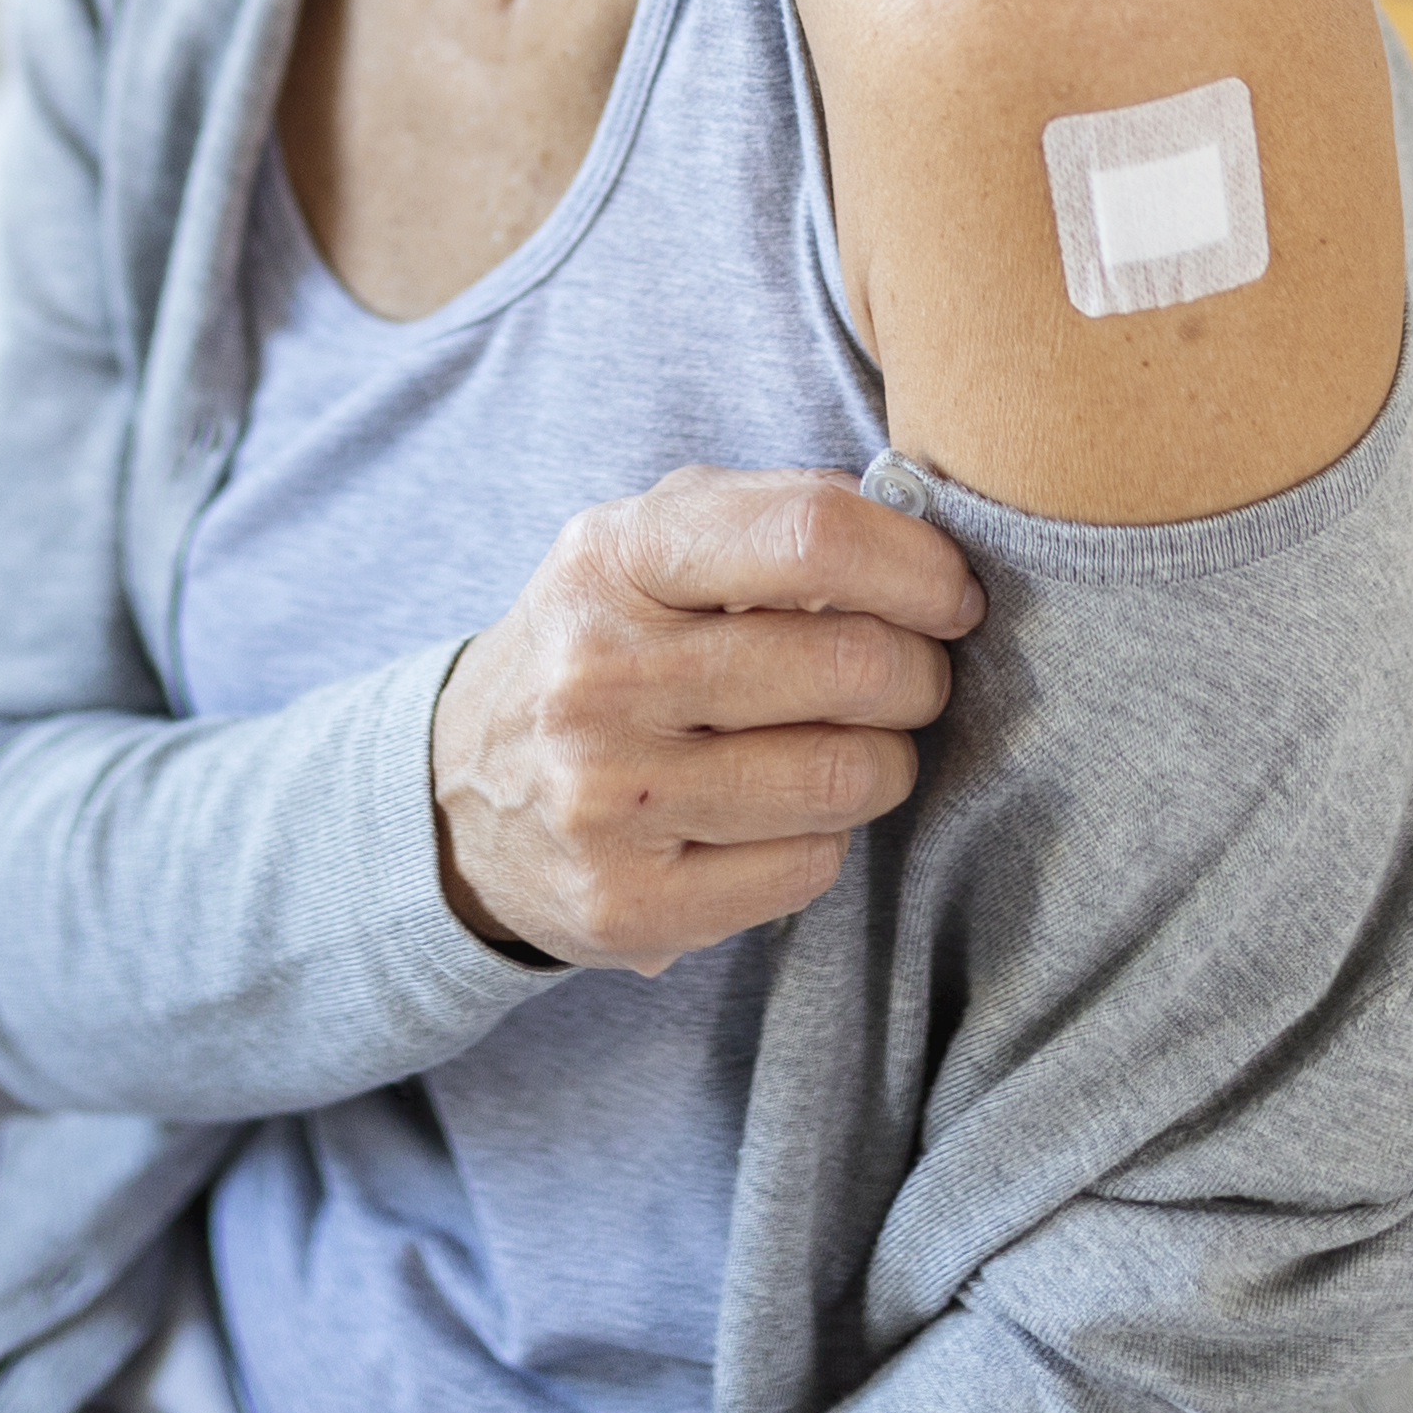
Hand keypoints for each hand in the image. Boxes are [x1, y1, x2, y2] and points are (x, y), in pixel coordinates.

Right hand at [428, 465, 980, 977]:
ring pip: (844, 776)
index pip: (813, 536)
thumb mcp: (652, 542)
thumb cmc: (605, 646)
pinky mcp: (627, 901)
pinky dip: (824, 839)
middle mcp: (598, 673)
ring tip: (847, 746)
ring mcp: (606, 797)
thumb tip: (921, 520)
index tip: (951, 596)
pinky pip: (808, 867)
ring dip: (883, 763)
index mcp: (615, 557)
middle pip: (853, 665)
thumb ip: (777, 511)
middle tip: (907, 680)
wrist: (460, 795)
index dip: (919, 567)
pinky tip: (779, 815)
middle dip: (920, 675)